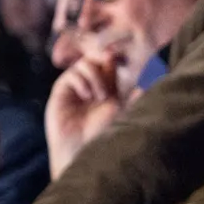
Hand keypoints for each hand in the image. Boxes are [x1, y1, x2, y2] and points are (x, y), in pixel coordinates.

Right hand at [44, 52, 124, 177]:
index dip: (115, 61)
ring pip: (85, 64)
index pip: (110, 64)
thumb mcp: (119, 114)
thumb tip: (142, 89)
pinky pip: (72, 74)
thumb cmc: (100, 133)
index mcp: (105, 86)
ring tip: (100, 96)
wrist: (79, 146)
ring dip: (96, 76)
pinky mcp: (61, 90)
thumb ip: (129, 100)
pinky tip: (86, 96)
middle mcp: (90, 83)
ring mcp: (75, 86)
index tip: (122, 62)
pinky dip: (82, 81)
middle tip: (111, 68)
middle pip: (96, 58)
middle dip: (105, 61)